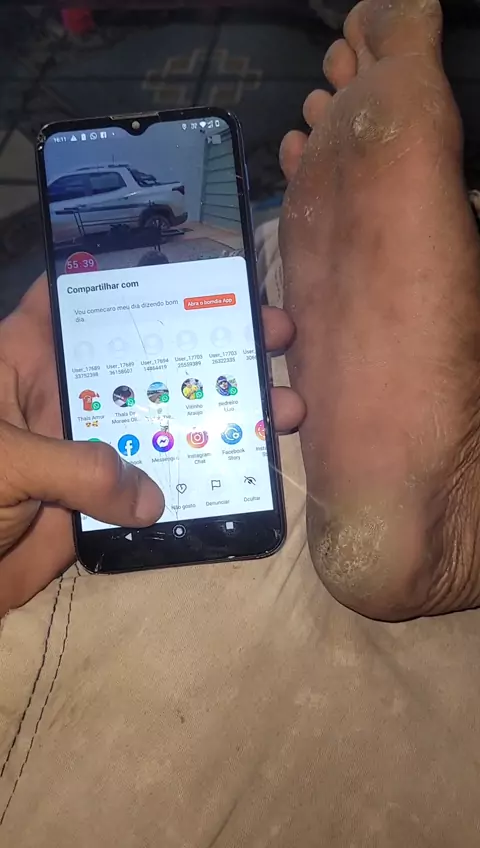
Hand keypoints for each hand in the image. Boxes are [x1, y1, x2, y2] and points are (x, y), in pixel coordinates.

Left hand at [0, 275, 304, 614]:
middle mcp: (65, 394)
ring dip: (220, 412)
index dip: (133, 274)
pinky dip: (199, 477)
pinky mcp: (102, 500)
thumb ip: (76, 468)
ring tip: (282, 406)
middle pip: (144, 356)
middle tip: (270, 332)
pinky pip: (157, 483)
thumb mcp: (3, 459)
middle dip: (207, 342)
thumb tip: (150, 495)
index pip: (77, 298)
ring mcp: (89, 447)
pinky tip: (248, 467)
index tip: (197, 268)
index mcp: (26, 360)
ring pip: (162, 420)